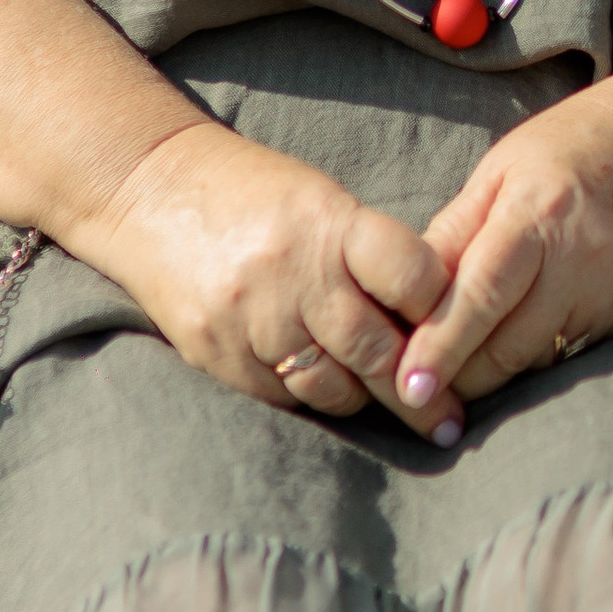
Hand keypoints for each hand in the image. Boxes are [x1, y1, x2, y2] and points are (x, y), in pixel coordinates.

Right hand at [86, 117, 454, 431]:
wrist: (147, 192)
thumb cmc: (254, 194)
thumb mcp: (321, 200)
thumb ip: (371, 256)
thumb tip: (433, 319)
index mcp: (330, 224)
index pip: (413, 277)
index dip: (444, 310)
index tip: (465, 333)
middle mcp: (293, 275)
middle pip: (378, 351)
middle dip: (422, 392)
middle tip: (450, 419)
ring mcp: (252, 322)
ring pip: (334, 389)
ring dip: (367, 400)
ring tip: (397, 409)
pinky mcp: (219, 357)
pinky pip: (285, 399)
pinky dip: (312, 398)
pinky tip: (330, 394)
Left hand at [401, 43, 612, 414]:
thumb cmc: (579, 142)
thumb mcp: (504, 166)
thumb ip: (455, 230)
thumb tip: (404, 294)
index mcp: (539, 211)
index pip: (480, 295)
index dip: (441, 347)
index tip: (408, 387)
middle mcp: (585, 256)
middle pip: (510, 345)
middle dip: (461, 375)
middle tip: (420, 389)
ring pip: (544, 357)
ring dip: (501, 367)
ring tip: (466, 363)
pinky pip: (580, 348)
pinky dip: (546, 350)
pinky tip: (529, 332)